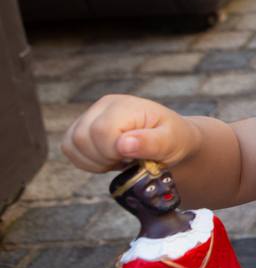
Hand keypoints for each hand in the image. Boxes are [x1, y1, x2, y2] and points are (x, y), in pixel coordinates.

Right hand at [62, 94, 201, 173]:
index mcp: (125, 105)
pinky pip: (69, 148)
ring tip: (119, 159)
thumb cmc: (174, 139)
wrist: (172, 139)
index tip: (133, 157)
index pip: (101, 131)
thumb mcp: (172, 142)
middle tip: (127, 160)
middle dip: (103, 158)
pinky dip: (86, 162)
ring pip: (71, 144)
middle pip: (81, 138)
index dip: (112, 152)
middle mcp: (103, 106)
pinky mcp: (82, 128)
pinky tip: (108, 160)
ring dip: (94, 161)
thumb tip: (124, 144)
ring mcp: (91, 115)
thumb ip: (151, 142)